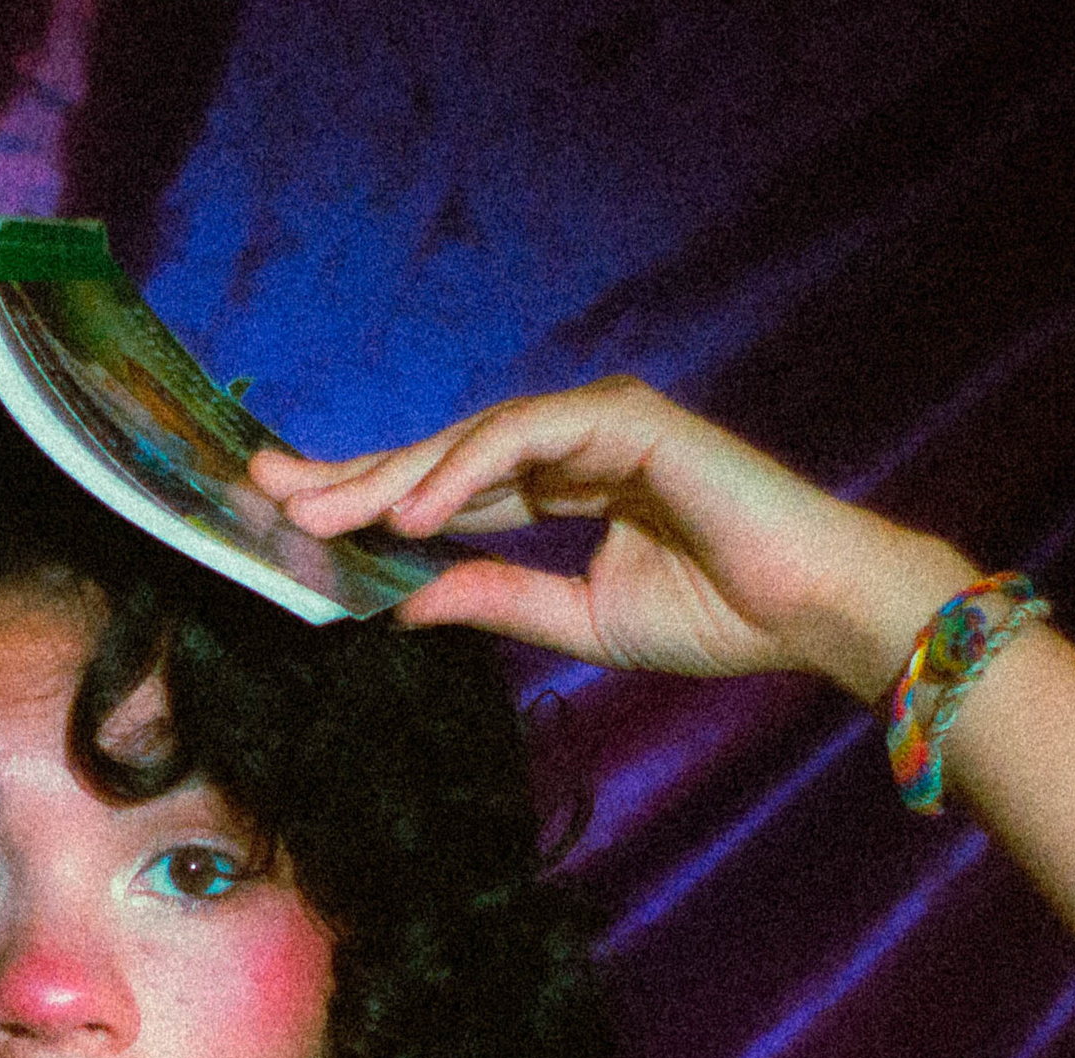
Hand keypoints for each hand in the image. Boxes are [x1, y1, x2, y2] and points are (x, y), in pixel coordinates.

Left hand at [249, 378, 973, 701]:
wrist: (807, 611)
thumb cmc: (718, 618)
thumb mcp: (577, 621)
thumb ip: (494, 602)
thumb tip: (402, 605)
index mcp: (562, 484)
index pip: (445, 489)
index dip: (370, 500)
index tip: (292, 516)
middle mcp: (573, 442)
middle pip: (440, 455)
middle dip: (353, 473)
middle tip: (267, 489)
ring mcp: (601, 421)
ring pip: (471, 440)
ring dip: (393, 475)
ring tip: (322, 514)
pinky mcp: (629, 419)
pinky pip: (526, 438)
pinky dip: (465, 470)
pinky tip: (411, 514)